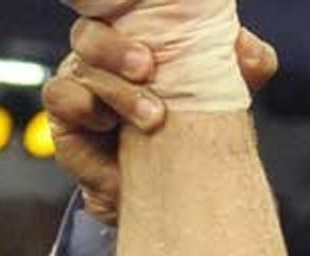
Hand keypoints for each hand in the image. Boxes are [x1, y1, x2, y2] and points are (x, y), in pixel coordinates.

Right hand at [43, 20, 276, 223]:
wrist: (160, 184)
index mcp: (137, 37)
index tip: (152, 29)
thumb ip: (242, 65)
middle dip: (118, 49)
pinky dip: (84, 107)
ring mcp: (80, 81)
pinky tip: (108, 125)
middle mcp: (103, 55)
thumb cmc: (183, 127)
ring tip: (150, 117)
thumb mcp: (222, 92)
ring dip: (116, 90)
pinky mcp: (63, 114)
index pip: (123, 10)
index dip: (127, 10)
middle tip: (147, 70)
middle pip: (91, 32)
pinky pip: (61, 96)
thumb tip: (248, 54)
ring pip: (80, 66)